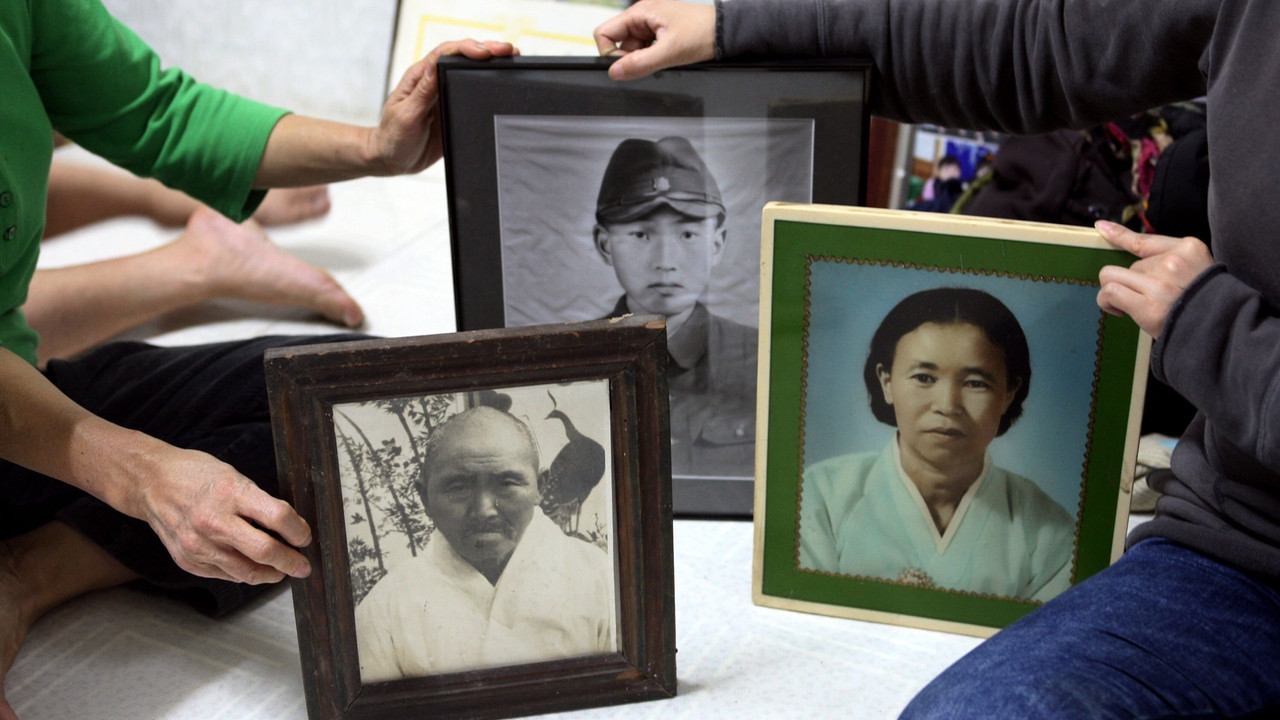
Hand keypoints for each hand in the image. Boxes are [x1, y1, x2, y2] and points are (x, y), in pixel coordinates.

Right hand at [130, 445, 312, 583]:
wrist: (151, 483)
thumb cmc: (197, 475)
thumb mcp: (234, 477)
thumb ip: (259, 503)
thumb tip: (289, 528)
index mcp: (231, 493)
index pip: (278, 517)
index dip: (299, 531)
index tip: (306, 537)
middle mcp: (214, 521)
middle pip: (265, 551)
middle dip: (291, 562)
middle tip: (303, 566)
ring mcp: (198, 545)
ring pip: (247, 572)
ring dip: (271, 574)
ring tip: (282, 571)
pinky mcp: (188, 561)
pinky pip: (226, 575)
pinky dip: (244, 573)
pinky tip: (253, 567)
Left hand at [369, 39, 517, 175]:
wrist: (392, 160)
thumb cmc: (393, 138)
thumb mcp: (406, 115)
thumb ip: (423, 92)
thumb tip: (436, 65)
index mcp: (420, 78)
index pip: (444, 54)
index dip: (467, 49)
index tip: (486, 52)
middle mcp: (434, 83)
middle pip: (461, 58)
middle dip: (486, 50)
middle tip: (509, 50)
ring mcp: (445, 96)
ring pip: (469, 73)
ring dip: (490, 65)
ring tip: (512, 60)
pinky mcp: (453, 110)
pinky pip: (471, 95)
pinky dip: (487, 86)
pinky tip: (502, 83)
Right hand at [594, 0, 715, 80]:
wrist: (725, 32)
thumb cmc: (702, 32)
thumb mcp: (670, 51)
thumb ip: (640, 63)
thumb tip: (615, 72)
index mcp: (640, 12)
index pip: (604, 33)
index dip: (610, 54)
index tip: (628, 65)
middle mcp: (642, 16)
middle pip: (617, 42)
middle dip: (629, 58)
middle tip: (651, 61)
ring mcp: (650, 25)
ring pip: (631, 48)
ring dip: (642, 58)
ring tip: (664, 57)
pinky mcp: (658, 33)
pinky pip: (644, 49)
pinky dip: (651, 57)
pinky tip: (666, 56)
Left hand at [1095, 220, 1214, 336]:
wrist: (1222, 328)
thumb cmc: (1204, 303)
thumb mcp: (1195, 269)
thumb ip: (1167, 259)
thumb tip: (1126, 249)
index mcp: (1188, 248)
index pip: (1144, 239)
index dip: (1119, 234)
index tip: (1102, 228)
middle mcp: (1173, 262)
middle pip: (1129, 265)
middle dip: (1132, 283)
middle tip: (1147, 299)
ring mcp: (1160, 283)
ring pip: (1111, 275)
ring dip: (1114, 291)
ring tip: (1129, 305)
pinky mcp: (1148, 305)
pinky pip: (1109, 292)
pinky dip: (1106, 302)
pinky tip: (1120, 311)